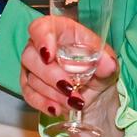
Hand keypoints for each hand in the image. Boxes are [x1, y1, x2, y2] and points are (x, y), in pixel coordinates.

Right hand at [20, 15, 121, 136]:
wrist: (95, 92)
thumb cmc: (98, 69)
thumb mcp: (108, 64)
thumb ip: (107, 62)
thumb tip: (107, 64)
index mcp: (60, 31)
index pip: (40, 27)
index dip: (41, 39)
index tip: (49, 55)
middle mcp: (41, 46)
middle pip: (31, 56)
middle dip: (51, 75)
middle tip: (69, 88)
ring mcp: (33, 67)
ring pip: (31, 78)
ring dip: (53, 93)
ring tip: (74, 103)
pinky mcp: (30, 86)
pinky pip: (29, 95)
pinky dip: (44, 103)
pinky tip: (57, 109)